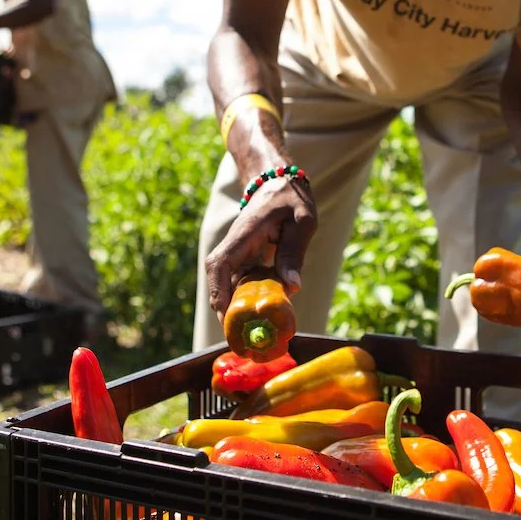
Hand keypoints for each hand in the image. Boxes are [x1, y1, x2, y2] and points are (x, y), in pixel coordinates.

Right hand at [205, 175, 315, 322]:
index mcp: (244, 234)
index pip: (220, 263)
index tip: (226, 313)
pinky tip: (264, 314)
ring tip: (252, 333)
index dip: (218, 289)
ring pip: (229, 283)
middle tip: (240, 336)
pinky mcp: (246, 258)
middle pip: (219, 279)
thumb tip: (293, 287)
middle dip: (225, 308)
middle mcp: (236, 245)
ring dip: (237, 306)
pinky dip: (249, 298)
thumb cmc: (292, 199)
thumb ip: (295, 251)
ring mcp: (239, 252)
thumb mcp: (302, 221)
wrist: (279, 183)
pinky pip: (242, 281)